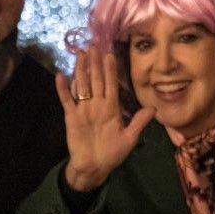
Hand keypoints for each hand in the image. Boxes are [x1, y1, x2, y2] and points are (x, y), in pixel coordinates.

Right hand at [57, 48, 152, 192]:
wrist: (94, 168)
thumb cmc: (112, 154)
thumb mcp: (129, 138)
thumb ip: (139, 122)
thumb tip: (154, 109)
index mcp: (111, 108)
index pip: (111, 84)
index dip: (110, 70)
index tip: (109, 54)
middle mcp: (97, 105)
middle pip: (96, 80)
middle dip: (95, 63)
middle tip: (93, 45)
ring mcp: (84, 110)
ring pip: (82, 85)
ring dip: (80, 70)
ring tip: (80, 54)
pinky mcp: (71, 117)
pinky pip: (67, 100)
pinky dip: (63, 88)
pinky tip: (60, 75)